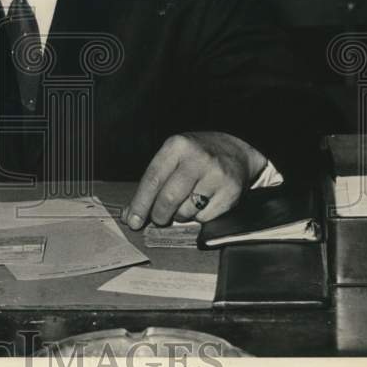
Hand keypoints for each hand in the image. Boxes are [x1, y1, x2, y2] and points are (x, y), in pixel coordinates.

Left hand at [121, 132, 266, 229]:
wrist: (236, 150)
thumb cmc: (196, 156)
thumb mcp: (173, 157)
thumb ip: (152, 183)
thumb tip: (130, 214)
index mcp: (177, 146)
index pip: (153, 179)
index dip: (140, 203)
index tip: (132, 220)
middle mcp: (197, 158)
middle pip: (169, 198)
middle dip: (159, 215)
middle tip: (158, 218)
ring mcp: (216, 175)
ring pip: (186, 211)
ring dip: (181, 215)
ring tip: (186, 202)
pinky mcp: (231, 191)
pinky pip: (205, 217)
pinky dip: (199, 216)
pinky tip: (202, 203)